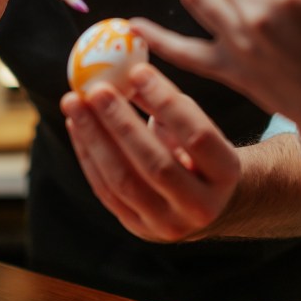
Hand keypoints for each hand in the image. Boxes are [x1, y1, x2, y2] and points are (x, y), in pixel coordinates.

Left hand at [61, 63, 240, 241]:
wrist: (207, 204)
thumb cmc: (200, 152)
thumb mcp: (199, 126)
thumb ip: (168, 104)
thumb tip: (128, 72)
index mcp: (226, 174)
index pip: (197, 135)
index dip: (166, 103)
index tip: (137, 71)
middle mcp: (201, 206)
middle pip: (156, 164)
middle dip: (121, 123)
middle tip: (96, 89)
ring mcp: (168, 224)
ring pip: (124, 181)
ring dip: (94, 138)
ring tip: (74, 103)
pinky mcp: (138, 228)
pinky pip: (106, 191)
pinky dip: (88, 155)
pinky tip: (76, 125)